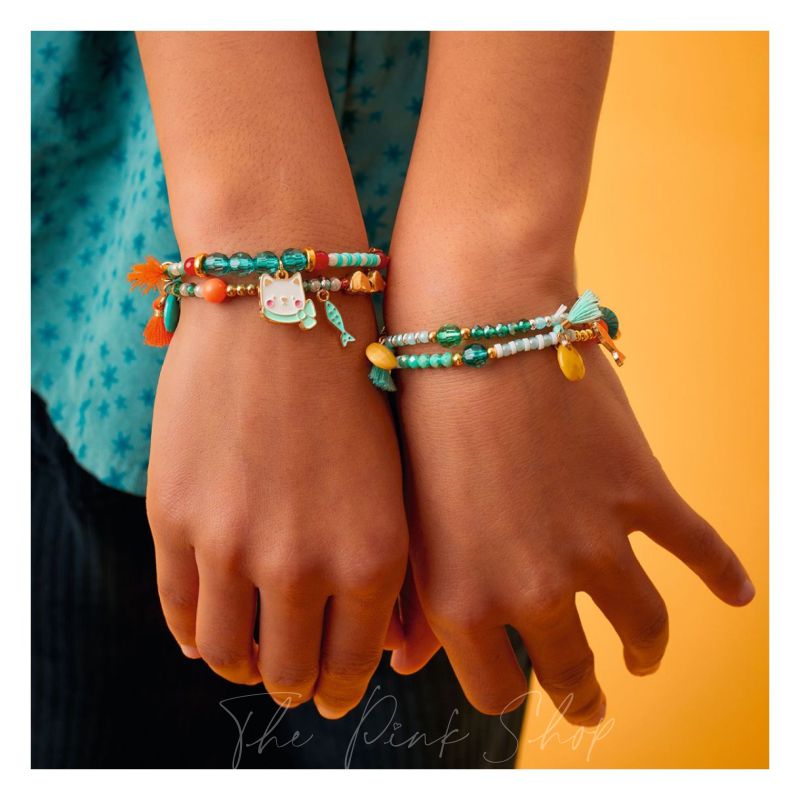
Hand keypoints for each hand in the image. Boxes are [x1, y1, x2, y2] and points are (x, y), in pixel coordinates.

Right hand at [147, 288, 407, 717]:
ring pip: (228, 654)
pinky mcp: (174, 516)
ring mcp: (232, 543)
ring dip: (241, 663)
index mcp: (374, 555)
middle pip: (291, 674)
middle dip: (296, 682)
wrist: (282, 303)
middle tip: (295, 673)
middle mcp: (304, 562)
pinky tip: (208, 625)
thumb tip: (392, 652)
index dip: (341, 686)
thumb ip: (396, 575)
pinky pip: (178, 611)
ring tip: (250, 652)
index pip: (353, 666)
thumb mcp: (396, 480)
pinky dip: (194, 632)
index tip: (333, 688)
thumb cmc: (354, 384)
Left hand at [388, 276, 754, 723]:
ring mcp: (597, 544)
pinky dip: (723, 576)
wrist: (472, 323)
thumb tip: (405, 667)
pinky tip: (736, 594)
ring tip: (641, 655)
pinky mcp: (642, 492)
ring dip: (646, 650)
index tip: (515, 681)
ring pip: (644, 629)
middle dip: (579, 694)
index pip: (495, 692)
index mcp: (463, 602)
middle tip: (585, 697)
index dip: (506, 689)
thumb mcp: (400, 520)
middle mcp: (533, 589)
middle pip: (571, 675)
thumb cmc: (415, 414)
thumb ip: (409, 605)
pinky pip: (700, 551)